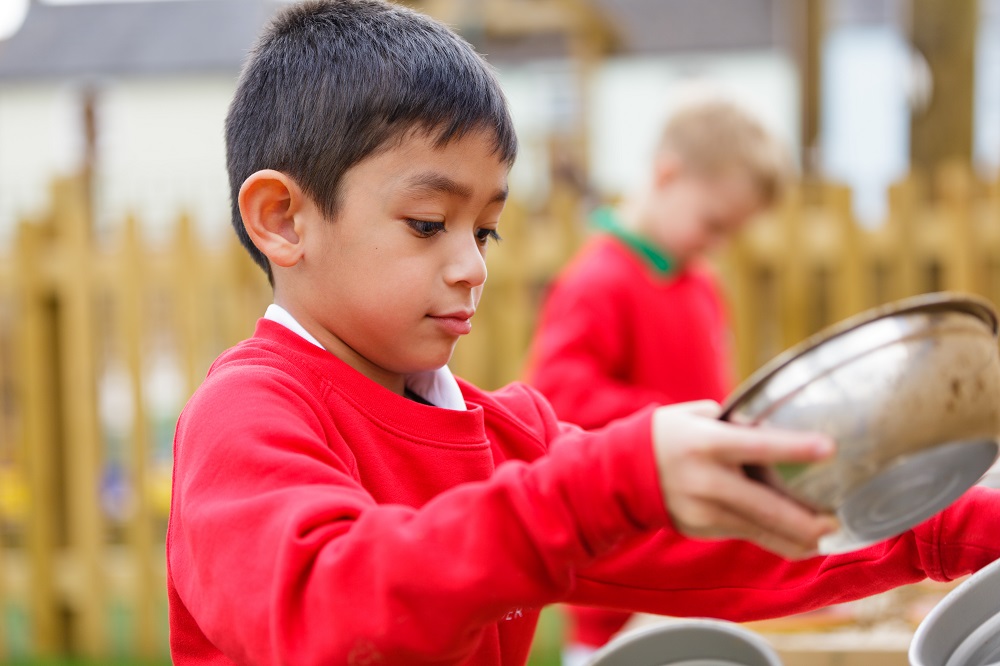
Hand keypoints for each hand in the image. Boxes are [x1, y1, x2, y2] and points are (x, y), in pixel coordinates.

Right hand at [652, 400, 837, 559]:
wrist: (623, 473)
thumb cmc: (670, 434)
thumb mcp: (700, 418)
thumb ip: (738, 428)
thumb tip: (780, 436)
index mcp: (707, 442)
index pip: (757, 446)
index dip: (794, 448)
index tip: (829, 449)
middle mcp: (706, 480)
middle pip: (764, 506)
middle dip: (804, 519)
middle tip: (835, 522)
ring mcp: (703, 510)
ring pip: (760, 529)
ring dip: (796, 536)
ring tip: (826, 536)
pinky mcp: (703, 529)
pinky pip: (746, 534)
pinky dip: (774, 538)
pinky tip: (798, 540)